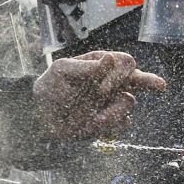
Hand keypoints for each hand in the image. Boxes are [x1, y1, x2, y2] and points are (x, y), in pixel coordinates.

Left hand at [32, 51, 165, 139]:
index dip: (119, 73)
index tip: (103, 86)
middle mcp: (112, 82)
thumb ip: (87, 67)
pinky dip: (112, 124)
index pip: (126, 62)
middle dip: (127, 86)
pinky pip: (124, 123)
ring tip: (91, 113)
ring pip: (129, 102)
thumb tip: (110, 58)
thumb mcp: (62, 71)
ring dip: (111, 110)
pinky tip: (95, 123)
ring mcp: (113, 102)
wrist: (42, 118)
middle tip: (101, 93)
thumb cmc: (51, 89)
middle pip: (140, 78)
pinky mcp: (112, 121)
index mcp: (101, 64)